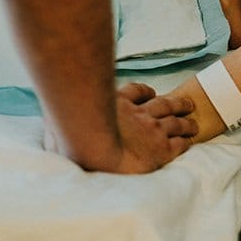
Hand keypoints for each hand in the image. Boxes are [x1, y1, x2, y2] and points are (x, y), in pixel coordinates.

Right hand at [42, 82, 197, 173]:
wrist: (94, 148)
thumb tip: (47, 125)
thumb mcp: (61, 124)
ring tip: (193, 118)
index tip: (152, 94)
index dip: (146, 93)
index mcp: (118, 104)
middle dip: (175, 102)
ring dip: (185, 117)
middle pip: (162, 103)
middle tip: (186, 103)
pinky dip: (185, 139)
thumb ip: (59, 125)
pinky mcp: (161, 148)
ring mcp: (151, 129)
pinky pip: (179, 142)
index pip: (136, 92)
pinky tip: (189, 140)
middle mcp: (138, 113)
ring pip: (175, 119)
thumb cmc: (74, 135)